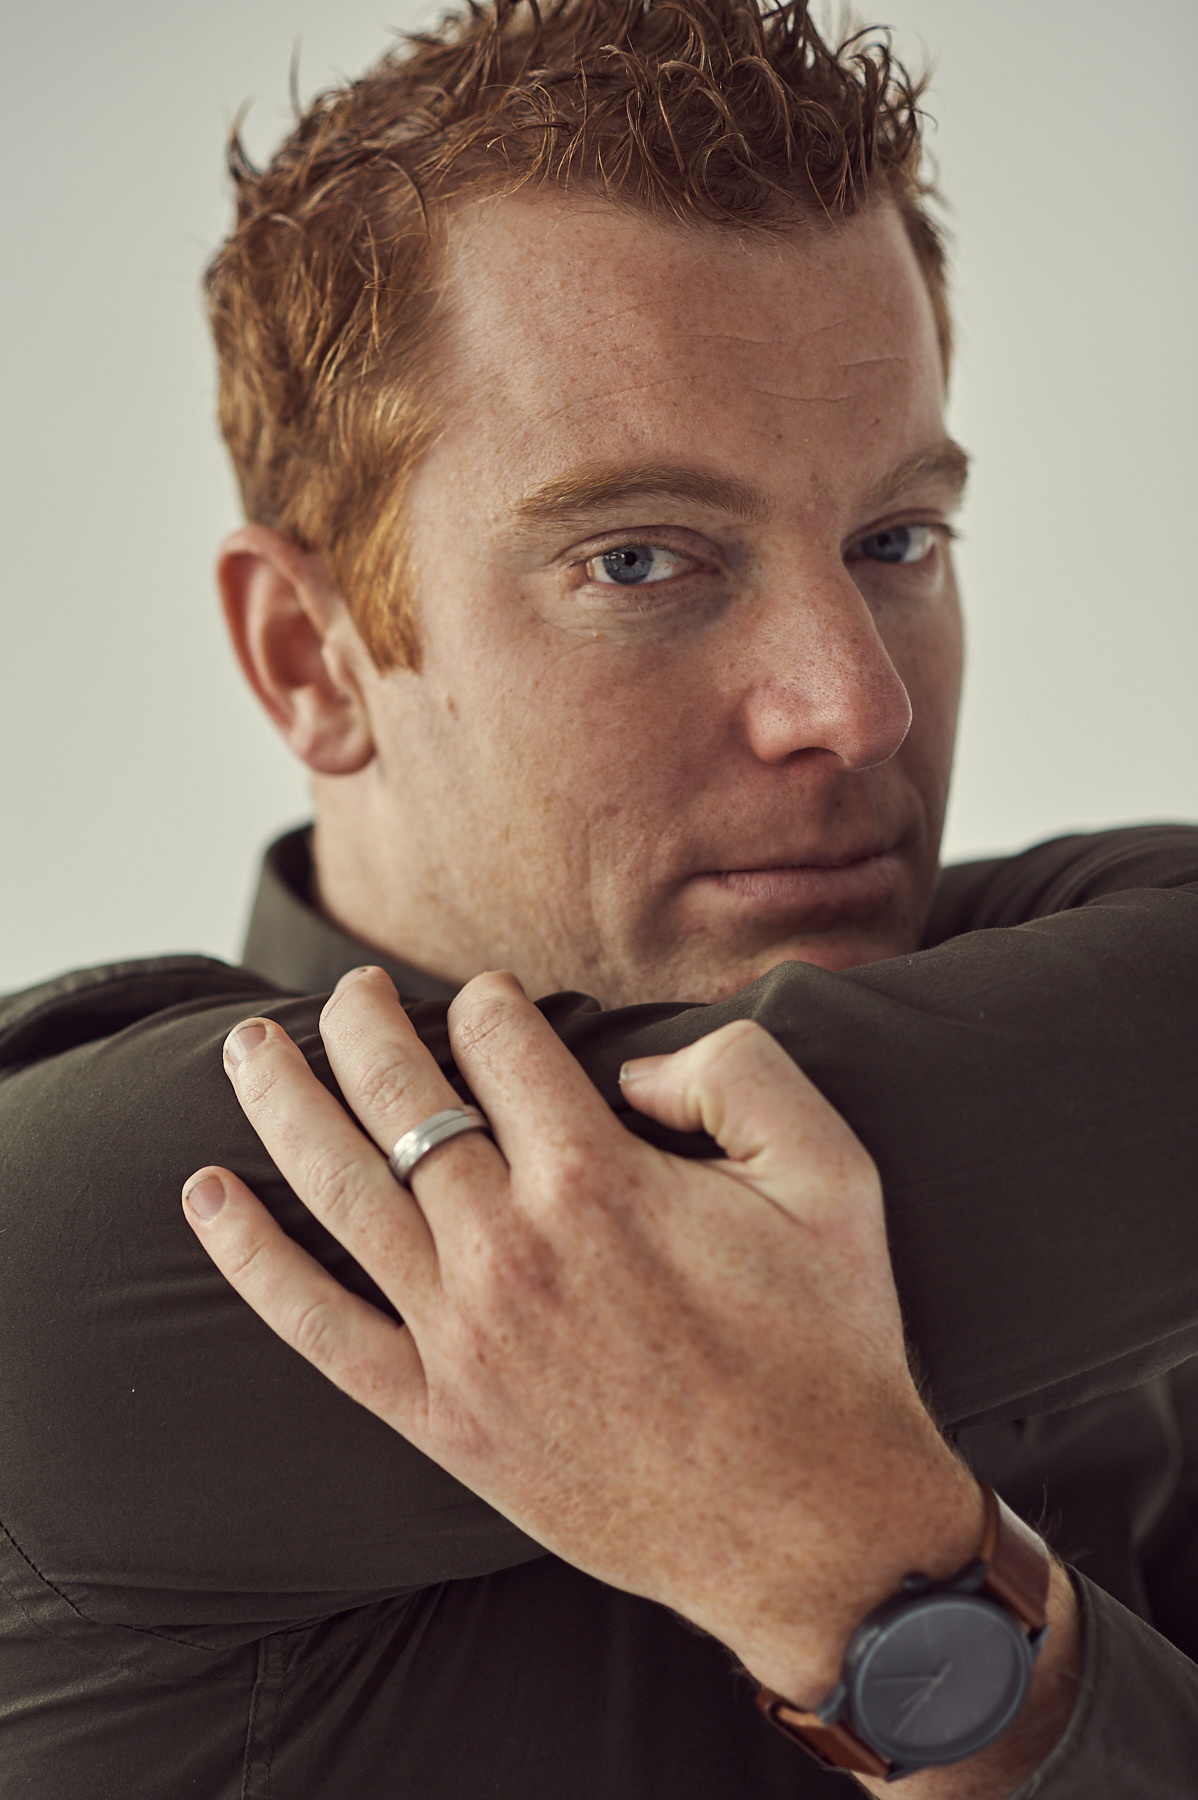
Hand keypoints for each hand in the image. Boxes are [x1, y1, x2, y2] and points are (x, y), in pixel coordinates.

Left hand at [183, 966, 1079, 1794]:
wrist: (813, 1530)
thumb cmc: (827, 1346)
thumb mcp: (833, 1174)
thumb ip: (738, 1073)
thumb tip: (634, 1066)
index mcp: (601, 1179)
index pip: (501, 1042)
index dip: (491, 1002)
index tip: (490, 1001)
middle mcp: (512, 1248)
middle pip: (401, 1096)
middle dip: (363, 1025)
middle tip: (348, 991)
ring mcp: (464, 1337)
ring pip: (341, 1190)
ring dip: (283, 1105)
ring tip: (247, 1049)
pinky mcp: (441, 1417)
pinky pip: (319, 1327)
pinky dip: (252, 1260)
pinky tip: (207, 1200)